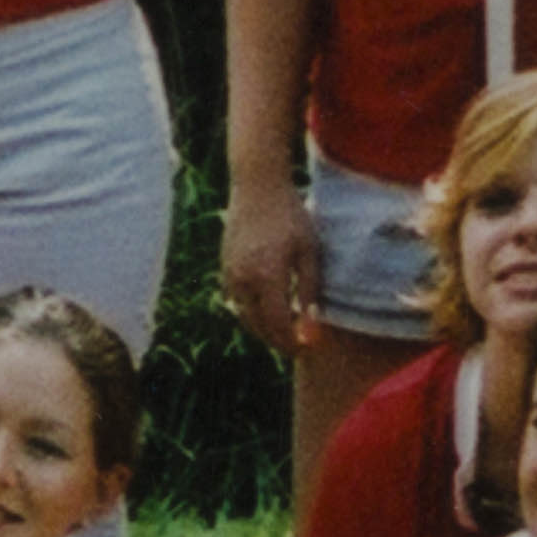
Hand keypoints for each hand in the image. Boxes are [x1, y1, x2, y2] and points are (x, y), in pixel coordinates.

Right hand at [214, 178, 314, 361]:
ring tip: (284, 331)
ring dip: (263, 328)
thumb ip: (309, 290)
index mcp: (266, 276)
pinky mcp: (224, 267)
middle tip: (296, 346)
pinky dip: (252, 312)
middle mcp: (242, 279)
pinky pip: (237, 301)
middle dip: (277, 340)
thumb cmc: (290, 216)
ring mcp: (230, 274)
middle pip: (258, 325)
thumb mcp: (309, 252)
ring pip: (244, 315)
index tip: (307, 348)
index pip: (278, 323)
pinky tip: (268, 310)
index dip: (292, 340)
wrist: (257, 187)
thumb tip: (312, 324)